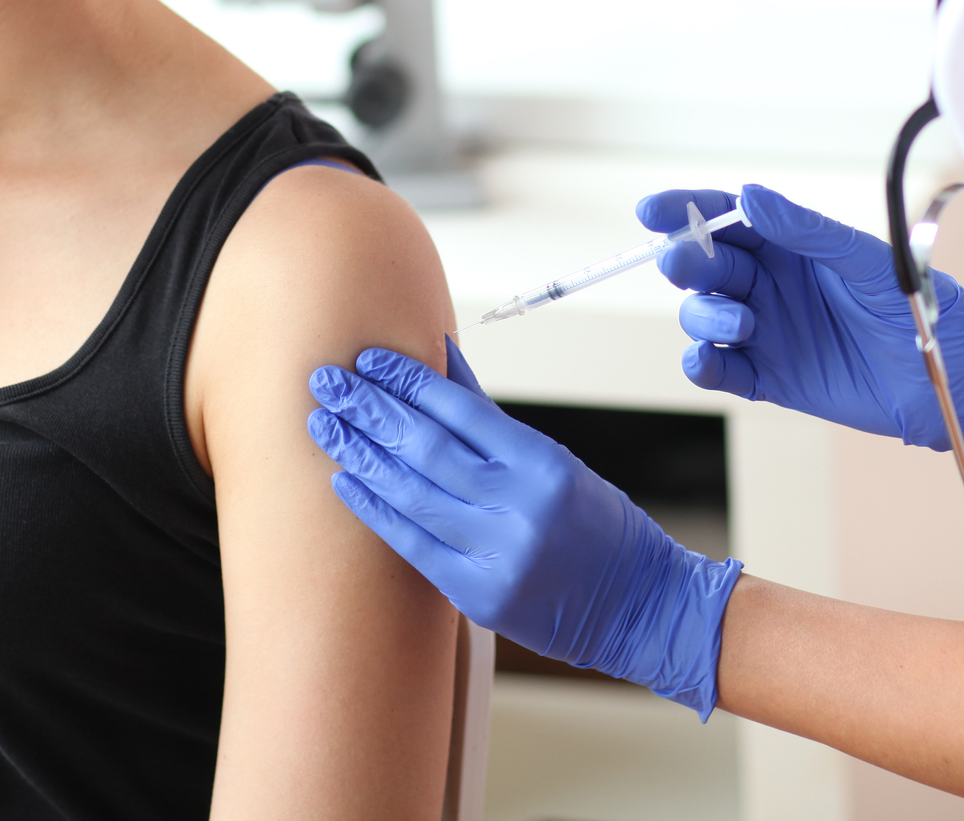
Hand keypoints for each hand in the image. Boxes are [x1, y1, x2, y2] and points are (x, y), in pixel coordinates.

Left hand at [306, 340, 742, 717]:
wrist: (639, 606)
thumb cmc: (597, 525)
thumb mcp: (555, 460)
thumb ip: (490, 418)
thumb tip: (440, 357)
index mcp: (543, 463)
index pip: (460, 409)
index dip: (408, 381)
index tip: (367, 359)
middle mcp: (519, 507)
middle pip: (426, 448)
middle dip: (369, 410)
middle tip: (326, 382)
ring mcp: (498, 555)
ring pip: (411, 494)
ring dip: (360, 455)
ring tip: (324, 425)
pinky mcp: (479, 597)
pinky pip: (413, 544)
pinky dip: (375, 509)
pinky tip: (345, 481)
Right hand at [644, 184, 963, 476]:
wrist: (948, 379)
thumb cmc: (916, 305)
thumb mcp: (863, 259)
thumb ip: (804, 230)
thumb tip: (748, 198)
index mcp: (788, 243)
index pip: (723, 218)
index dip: (684, 211)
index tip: (652, 211)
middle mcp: (769, 283)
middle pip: (704, 267)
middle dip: (686, 262)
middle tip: (686, 264)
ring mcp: (765, 330)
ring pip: (702, 316)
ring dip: (704, 316)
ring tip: (744, 323)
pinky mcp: (769, 377)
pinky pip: (718, 369)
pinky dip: (702, 365)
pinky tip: (709, 360)